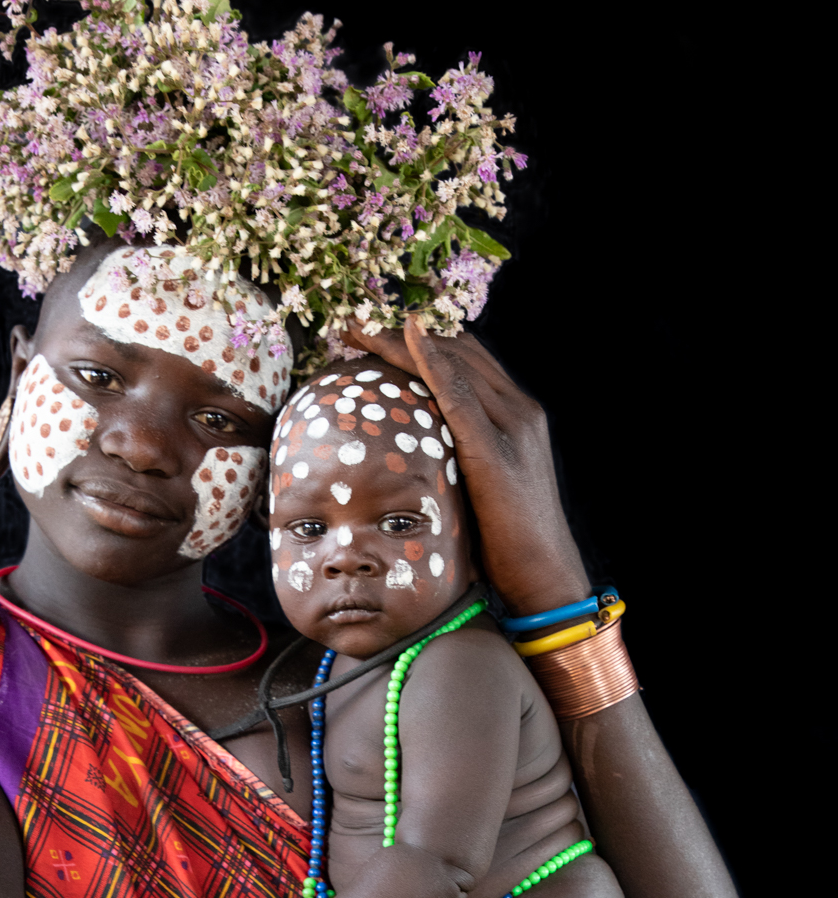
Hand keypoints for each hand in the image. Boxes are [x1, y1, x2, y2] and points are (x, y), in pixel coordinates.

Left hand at [343, 319, 588, 615]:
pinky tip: (407, 337)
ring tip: (358, 325)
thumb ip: (457, 460)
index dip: (419, 340)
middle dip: (402, 332)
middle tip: (353, 320)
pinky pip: (460, 393)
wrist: (544, 576)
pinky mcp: (496, 449)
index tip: (374, 330)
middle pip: (457, 351)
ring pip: (454, 363)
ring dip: (403, 339)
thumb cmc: (507, 543)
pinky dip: (433, 361)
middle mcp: (518, 410)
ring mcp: (512, 426)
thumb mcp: (479, 489)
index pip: (464, 360)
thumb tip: (416, 457)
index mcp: (515, 417)